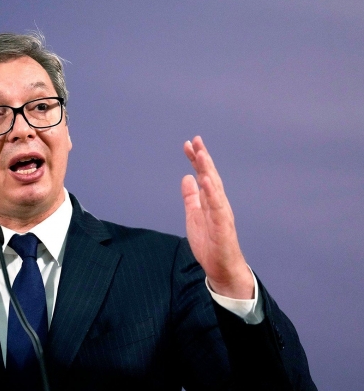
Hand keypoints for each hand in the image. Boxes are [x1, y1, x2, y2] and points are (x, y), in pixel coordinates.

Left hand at [181, 136, 253, 298]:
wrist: (220, 268)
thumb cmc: (209, 243)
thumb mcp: (194, 216)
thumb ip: (191, 197)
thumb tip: (186, 178)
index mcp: (211, 200)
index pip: (203, 175)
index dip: (196, 160)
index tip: (188, 144)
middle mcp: (218, 203)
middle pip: (210, 176)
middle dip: (203, 158)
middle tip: (195, 140)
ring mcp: (222, 213)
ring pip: (215, 187)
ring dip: (208, 170)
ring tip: (201, 155)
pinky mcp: (223, 226)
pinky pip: (218, 207)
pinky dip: (212, 193)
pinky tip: (206, 180)